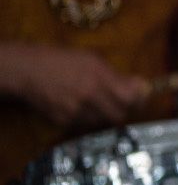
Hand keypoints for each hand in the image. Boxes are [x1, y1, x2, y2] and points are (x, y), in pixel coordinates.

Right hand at [0, 46, 149, 129]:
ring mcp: (76, 112)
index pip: (131, 98)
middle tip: (125, 100)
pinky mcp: (64, 122)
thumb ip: (116, 75)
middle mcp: (89, 98)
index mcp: (98, 79)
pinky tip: (84, 105)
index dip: (140, 98)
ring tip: (100, 100)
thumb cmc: (61, 60)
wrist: (28, 72)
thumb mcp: (92, 59)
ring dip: (107, 113)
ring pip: (103, 121)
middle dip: (125, 108)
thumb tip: (139, 86)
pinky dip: (90, 117)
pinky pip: (86, 124)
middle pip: (120, 114)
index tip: (142, 94)